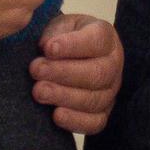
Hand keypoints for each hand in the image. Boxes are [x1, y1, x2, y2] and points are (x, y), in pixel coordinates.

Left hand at [30, 12, 123, 132]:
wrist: (69, 56)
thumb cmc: (63, 37)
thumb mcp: (60, 26)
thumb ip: (54, 33)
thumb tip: (46, 47)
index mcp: (106, 37)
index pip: (97, 40)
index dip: (73, 45)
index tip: (48, 48)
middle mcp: (113, 65)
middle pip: (97, 73)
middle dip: (64, 73)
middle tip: (36, 70)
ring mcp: (111, 91)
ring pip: (94, 99)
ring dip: (64, 96)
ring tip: (38, 91)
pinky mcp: (103, 113)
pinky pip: (95, 123)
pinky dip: (75, 121)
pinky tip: (55, 115)